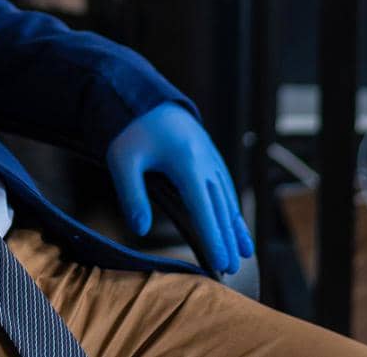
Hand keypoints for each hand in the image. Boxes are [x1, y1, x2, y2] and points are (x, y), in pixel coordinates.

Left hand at [106, 103, 254, 275]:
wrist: (145, 97)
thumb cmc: (132, 130)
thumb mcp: (123, 160)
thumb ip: (131, 195)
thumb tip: (141, 230)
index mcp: (187, 163)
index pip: (204, 209)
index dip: (213, 238)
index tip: (220, 262)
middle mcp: (206, 162)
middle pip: (221, 208)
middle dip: (228, 240)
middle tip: (233, 269)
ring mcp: (211, 158)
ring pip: (228, 198)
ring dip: (235, 226)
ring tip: (244, 253)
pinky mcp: (210, 156)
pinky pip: (226, 186)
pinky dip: (232, 207)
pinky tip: (234, 221)